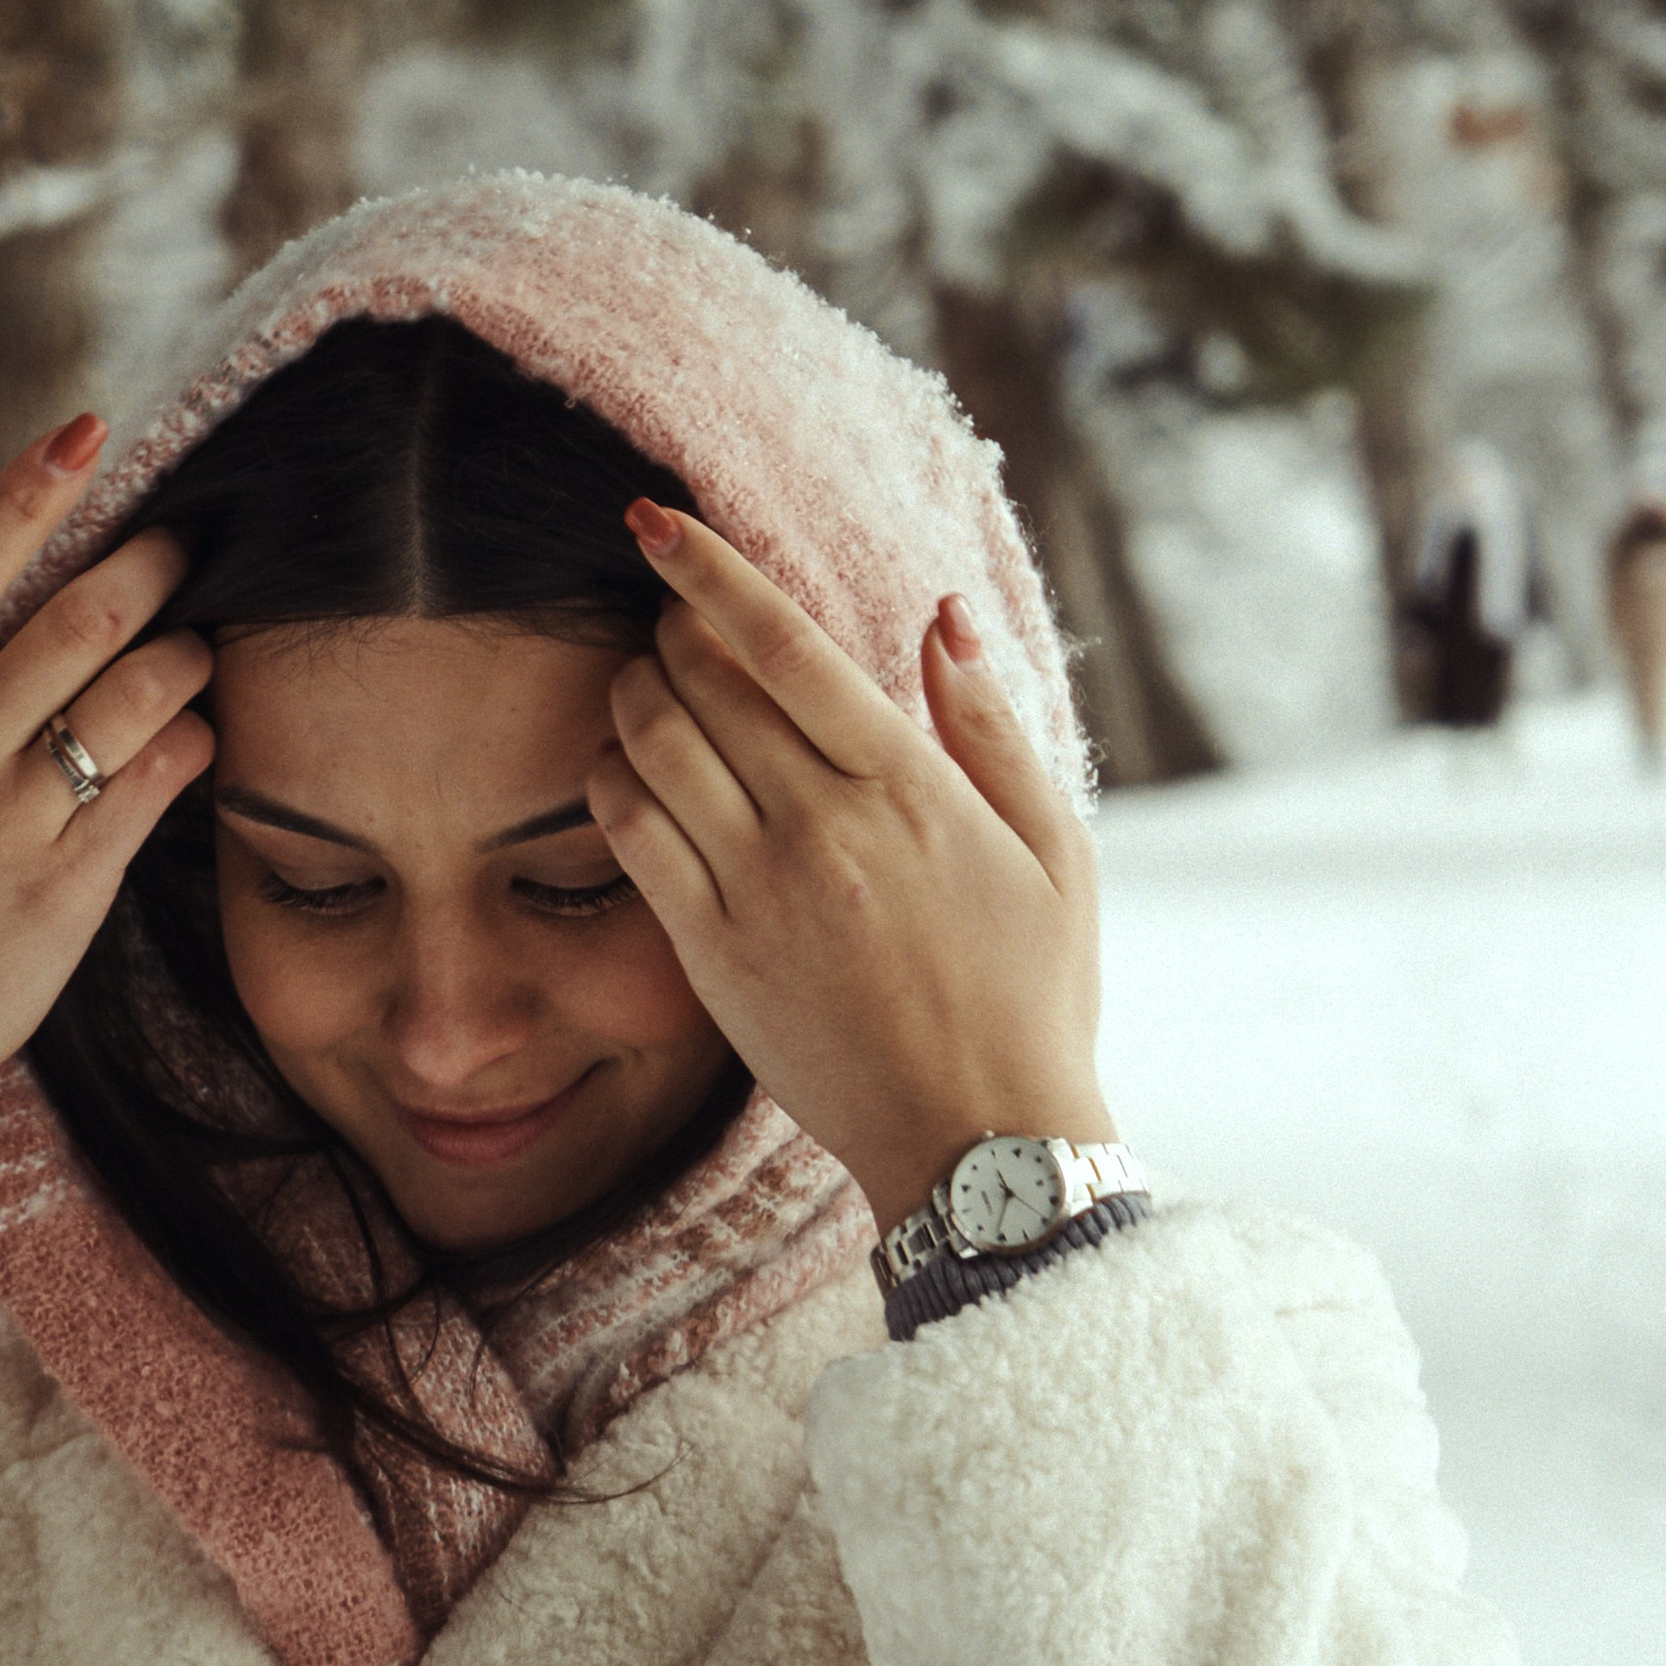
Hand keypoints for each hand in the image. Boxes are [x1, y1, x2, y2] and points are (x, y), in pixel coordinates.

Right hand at [0, 419, 213, 1227]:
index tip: (84, 434)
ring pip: (127, 699)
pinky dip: (190, 744)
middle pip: (70, 624)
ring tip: (201, 645)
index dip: (27, 496)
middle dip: (145, 565)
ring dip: (184, 654)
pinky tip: (202, 731)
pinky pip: (150, 790)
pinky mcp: (65, 894)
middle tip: (187, 541)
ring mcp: (7, 828)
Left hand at [593, 508, 1111, 1232]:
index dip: (710, 569)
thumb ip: (989, 728)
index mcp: (909, 787)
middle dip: (671, 628)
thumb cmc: (1031, 997)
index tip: (657, 520)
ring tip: (648, 687)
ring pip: (652, 745)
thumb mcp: (1055, 852)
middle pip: (704, 680)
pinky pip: (629, 836)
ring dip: (632, 694)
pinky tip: (626, 770)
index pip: (785, 644)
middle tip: (673, 620)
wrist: (978, 1146)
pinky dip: (610, 781)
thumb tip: (940, 615)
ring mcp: (759, 892)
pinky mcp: (711, 955)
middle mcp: (824, 826)